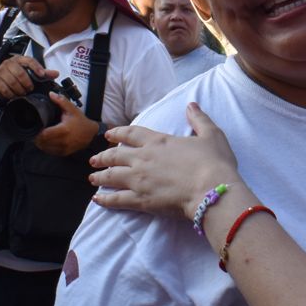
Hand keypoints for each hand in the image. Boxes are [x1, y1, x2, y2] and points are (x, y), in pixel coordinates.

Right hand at [0, 55, 45, 100]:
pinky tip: (14, 95)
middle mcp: (9, 63)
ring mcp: (1, 71)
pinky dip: (12, 94)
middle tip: (30, 89)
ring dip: (20, 90)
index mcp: (19, 59)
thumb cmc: (15, 74)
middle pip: (20, 73)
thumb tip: (56, 73)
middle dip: (27, 83)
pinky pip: (5, 89)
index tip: (42, 75)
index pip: (29, 60)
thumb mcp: (28, 71)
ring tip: (23, 92)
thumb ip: (43, 73)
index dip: (36, 67)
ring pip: (13, 82)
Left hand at [32, 94, 101, 156]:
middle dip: (37, 138)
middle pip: (42, 143)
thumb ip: (61, 101)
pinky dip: (46, 147)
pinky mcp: (64, 153)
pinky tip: (47, 141)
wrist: (91, 134)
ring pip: (45, 148)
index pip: (44, 135)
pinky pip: (50, 152)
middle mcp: (63, 141)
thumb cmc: (81, 121)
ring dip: (41, 143)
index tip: (35, 127)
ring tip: (40, 136)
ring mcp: (64, 149)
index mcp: (63, 130)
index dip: (37, 132)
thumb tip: (51, 94)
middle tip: (35, 131)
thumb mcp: (72, 109)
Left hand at [90, 103, 240, 219]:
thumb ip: (199, 119)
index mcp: (158, 141)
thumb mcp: (211, 134)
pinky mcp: (141, 200)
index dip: (118, 133)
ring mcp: (139, 180)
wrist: (211, 189)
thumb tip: (191, 105)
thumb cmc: (213, 162)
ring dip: (100, 176)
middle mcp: (143, 158)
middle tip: (94, 159)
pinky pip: (117, 199)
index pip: (131, 133)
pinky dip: (105, 199)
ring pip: (112, 176)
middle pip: (115, 155)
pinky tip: (97, 199)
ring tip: (92, 178)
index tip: (108, 134)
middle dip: (103, 157)